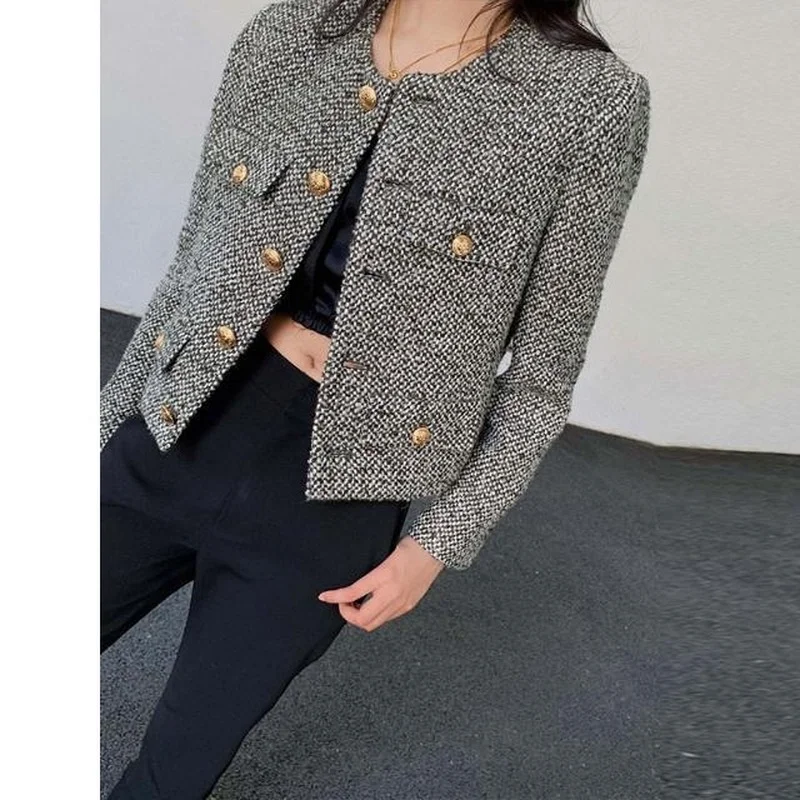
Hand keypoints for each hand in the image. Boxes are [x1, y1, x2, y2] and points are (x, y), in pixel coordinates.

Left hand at [317, 534, 445, 631]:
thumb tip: (353, 585)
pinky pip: (386, 619)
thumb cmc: (412, 546)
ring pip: (373, 623)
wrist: (436, 550)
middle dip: (347, 614)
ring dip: (360, 617)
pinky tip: (372, 603)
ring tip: (356, 605)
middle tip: (342, 603)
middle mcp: (393, 593)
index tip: (324, 596)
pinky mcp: (408, 606)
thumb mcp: (386, 554)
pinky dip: (374, 615)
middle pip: (362, 619)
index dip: (335, 597)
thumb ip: (372, 573)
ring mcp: (402, 603)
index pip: (353, 592)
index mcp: (385, 575)